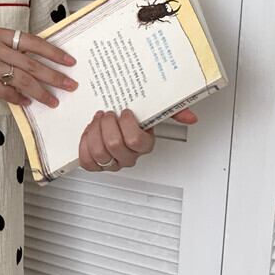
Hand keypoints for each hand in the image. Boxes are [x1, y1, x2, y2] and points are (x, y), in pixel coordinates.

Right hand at [0, 27, 78, 106]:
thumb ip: (4, 52)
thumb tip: (31, 67)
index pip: (33, 42)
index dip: (53, 52)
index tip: (69, 61)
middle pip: (32, 62)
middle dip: (54, 75)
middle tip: (70, 85)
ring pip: (23, 79)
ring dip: (41, 92)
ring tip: (53, 101)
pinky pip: (7, 91)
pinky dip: (19, 99)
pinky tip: (27, 104)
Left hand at [78, 107, 198, 172]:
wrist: (115, 121)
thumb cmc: (134, 118)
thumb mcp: (154, 110)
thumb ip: (174, 111)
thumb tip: (190, 117)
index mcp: (144, 145)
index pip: (135, 140)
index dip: (127, 124)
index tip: (125, 111)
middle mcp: (129, 157)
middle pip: (114, 145)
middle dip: (107, 125)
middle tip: (107, 114)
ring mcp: (112, 162)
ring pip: (99, 153)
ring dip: (94, 132)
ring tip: (97, 121)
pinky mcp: (96, 165)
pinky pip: (87, 162)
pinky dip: (84, 145)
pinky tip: (88, 133)